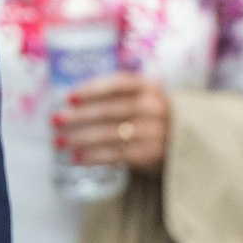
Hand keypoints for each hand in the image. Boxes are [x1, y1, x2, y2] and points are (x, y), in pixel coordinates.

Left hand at [53, 72, 169, 175]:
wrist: (187, 141)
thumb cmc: (152, 116)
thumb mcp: (145, 97)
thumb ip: (118, 94)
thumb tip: (73, 100)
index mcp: (149, 88)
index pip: (118, 84)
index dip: (92, 89)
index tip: (70, 97)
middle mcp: (153, 108)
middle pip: (109, 110)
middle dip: (78, 116)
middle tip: (55, 120)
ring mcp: (153, 132)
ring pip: (109, 134)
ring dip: (80, 138)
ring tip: (60, 142)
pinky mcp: (149, 154)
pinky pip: (115, 154)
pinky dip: (93, 157)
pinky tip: (77, 158)